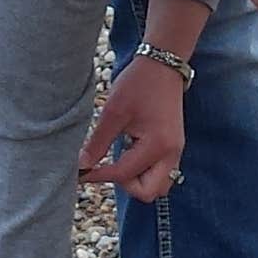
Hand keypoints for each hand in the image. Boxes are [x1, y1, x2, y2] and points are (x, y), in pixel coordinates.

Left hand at [76, 53, 188, 202]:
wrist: (163, 64)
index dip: (99, 175)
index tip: (81, 172)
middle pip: (149, 192)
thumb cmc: (139, 83)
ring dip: (137, 180)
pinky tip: (129, 151)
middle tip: (107, 167)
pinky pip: (161, 172)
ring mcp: (176, 151)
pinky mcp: (174, 146)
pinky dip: (144, 171)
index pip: (124, 174)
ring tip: (119, 159)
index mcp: (157, 145)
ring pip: (158, 185)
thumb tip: (82, 165)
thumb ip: (98, 142)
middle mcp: (172, 153)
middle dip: (125, 185)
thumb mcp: (113, 111)